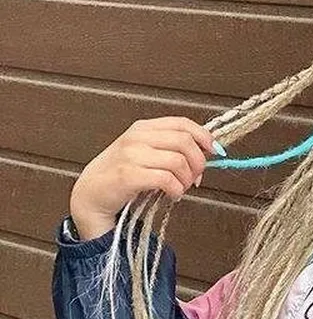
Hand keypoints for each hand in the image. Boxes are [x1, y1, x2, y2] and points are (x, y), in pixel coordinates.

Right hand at [69, 116, 218, 239]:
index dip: (204, 136)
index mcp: (143, 128)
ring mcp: (131, 155)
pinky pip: (166, 179)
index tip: (215, 151)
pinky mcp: (129, 175)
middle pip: (184, 142)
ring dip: (187, 180)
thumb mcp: (146, 154)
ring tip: (180, 188)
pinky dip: (176, 190)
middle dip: (198, 163)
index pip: (182, 123)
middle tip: (196, 178)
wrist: (91, 194)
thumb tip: (206, 153)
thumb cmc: (122, 175)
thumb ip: (171, 149)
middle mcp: (137, 137)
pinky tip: (172, 195)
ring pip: (178, 162)